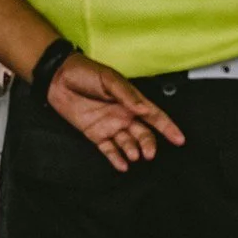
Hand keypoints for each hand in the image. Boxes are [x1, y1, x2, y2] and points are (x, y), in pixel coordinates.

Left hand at [46, 52, 185, 173]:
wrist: (57, 78)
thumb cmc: (84, 72)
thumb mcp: (109, 78)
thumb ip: (126, 95)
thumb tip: (142, 109)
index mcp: (130, 100)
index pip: (154, 116)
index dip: (168, 127)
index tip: (179, 139)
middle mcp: (123, 115)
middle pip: (143, 134)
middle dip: (149, 144)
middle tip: (149, 153)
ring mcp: (109, 125)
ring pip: (128, 143)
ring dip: (133, 151)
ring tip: (135, 156)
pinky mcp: (95, 134)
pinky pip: (109, 149)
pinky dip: (116, 158)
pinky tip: (122, 165)